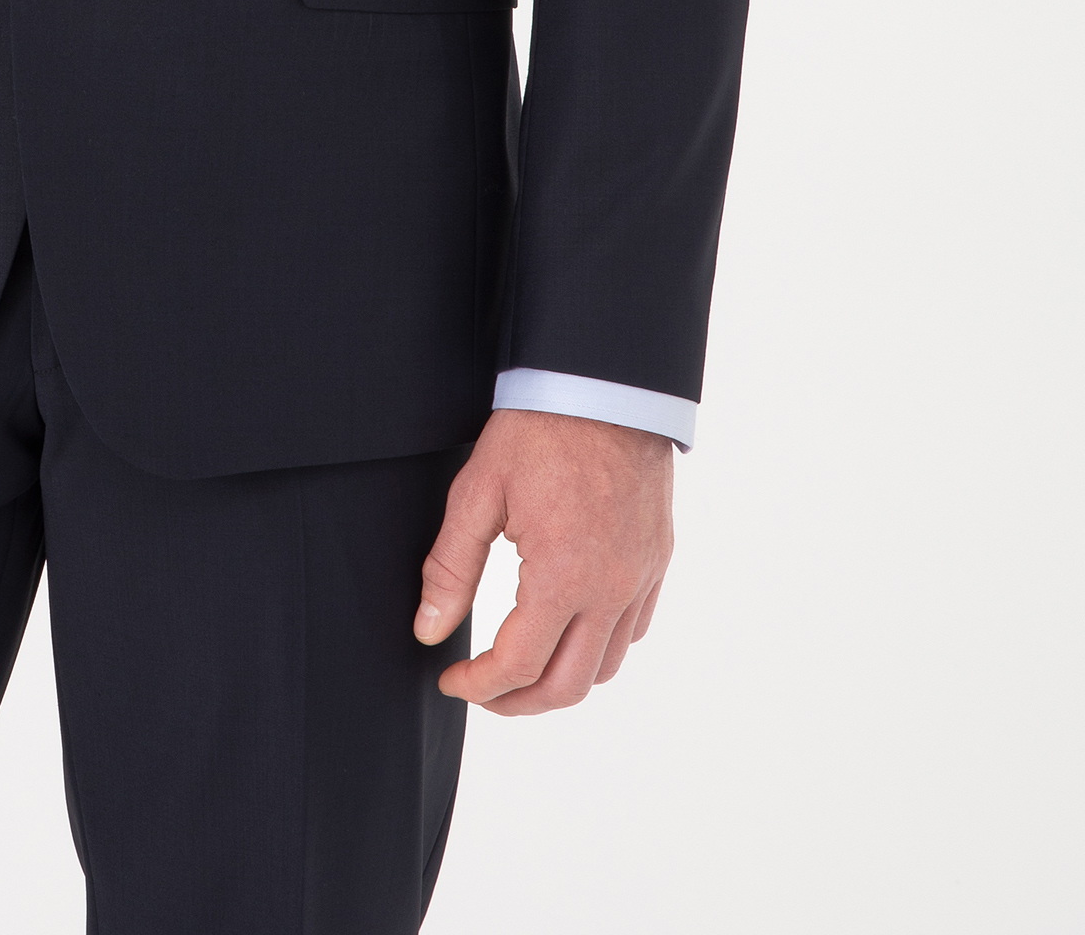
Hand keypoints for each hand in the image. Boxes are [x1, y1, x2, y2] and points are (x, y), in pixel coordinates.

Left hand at [415, 407, 672, 714]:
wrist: (603, 382)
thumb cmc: (537, 430)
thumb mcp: (477, 493)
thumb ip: (450, 569)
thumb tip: (428, 632)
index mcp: (564, 577)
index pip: (518, 667)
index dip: (477, 686)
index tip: (450, 680)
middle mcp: (612, 588)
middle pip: (568, 687)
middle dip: (517, 702)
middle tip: (481, 689)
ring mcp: (641, 576)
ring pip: (607, 666)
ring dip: (561, 681)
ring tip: (521, 668)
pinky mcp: (657, 559)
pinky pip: (634, 629)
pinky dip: (599, 647)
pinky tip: (567, 629)